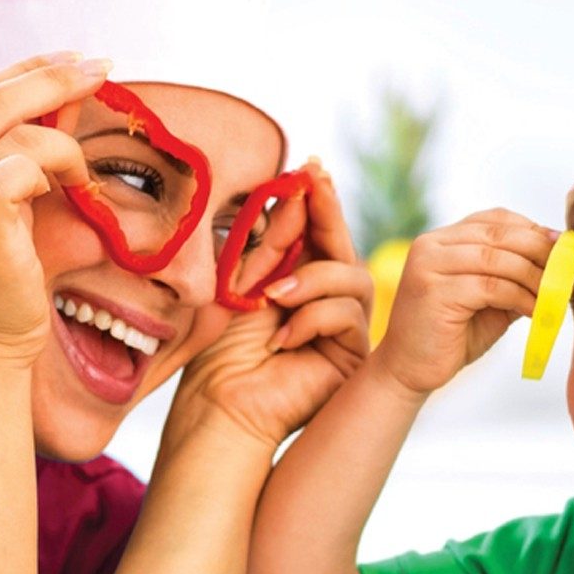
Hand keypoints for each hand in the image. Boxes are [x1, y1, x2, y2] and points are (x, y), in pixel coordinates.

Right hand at [0, 54, 108, 369]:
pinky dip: (57, 167)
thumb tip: (55, 112)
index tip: (72, 61)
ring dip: (64, 144)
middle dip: (53, 76)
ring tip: (82, 178)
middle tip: (102, 68)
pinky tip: (74, 191)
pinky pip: (21, 164)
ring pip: (12, 127)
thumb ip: (0, 161)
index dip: (25, 70)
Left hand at [167, 161, 371, 448]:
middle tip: (315, 183)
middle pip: (343, 249)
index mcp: (300, 282)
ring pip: (353, 279)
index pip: (318, 235)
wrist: (220, 406)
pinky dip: (312, 319)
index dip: (318, 200)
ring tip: (273, 296)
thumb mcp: (243, 281)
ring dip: (312, 279)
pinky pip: (348, 317)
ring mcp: (344, 331)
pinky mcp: (352, 358)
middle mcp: (327, 303)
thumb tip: (297, 191)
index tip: (309, 168)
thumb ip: (271, 241)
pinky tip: (282, 339)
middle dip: (328, 214)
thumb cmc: (220, 350)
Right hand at [373, 210, 557, 395]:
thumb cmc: (450, 337)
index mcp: (442, 239)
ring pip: (500, 260)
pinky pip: (492, 287)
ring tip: (555, 297)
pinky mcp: (435, 291)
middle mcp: (432, 244)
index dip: (535, 231)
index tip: (564, 251)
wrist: (408, 372)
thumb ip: (514, 277)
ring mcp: (430, 265)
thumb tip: (560, 261)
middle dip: (542, 253)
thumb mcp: (488, 300)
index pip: (497, 219)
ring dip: (536, 278)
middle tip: (569, 273)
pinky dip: (522, 298)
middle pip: (501, 235)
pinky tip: (535, 312)